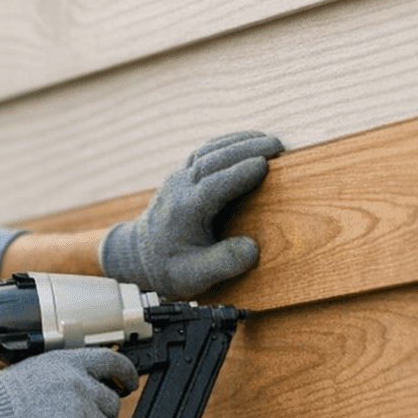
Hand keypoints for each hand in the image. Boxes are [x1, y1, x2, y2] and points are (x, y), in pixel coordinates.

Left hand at [100, 130, 283, 298]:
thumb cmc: (169, 267)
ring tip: (270, 141)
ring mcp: (179, 176)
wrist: (139, 254)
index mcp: (184, 211)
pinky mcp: (183, 172)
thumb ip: (222, 264)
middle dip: (246, 149)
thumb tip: (252, 248)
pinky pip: (206, 150)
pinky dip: (229, 142)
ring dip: (240, 141)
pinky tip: (250, 140)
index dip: (238, 174)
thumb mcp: (194, 276)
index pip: (212, 185)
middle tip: (277, 146)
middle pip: (212, 159)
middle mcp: (179, 187)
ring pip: (209, 149)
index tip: (263, 165)